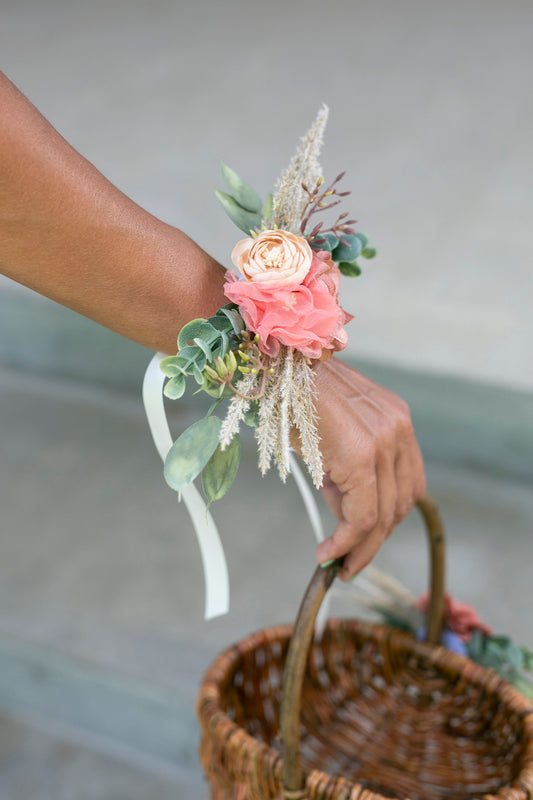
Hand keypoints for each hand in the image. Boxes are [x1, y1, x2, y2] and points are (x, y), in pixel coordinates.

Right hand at [311, 357, 425, 580]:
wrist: (274, 364)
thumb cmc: (291, 393)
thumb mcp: (327, 433)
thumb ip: (344, 469)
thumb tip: (344, 509)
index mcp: (395, 418)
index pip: (407, 482)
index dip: (388, 518)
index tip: (365, 542)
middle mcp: (398, 428)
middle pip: (401, 502)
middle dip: (376, 538)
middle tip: (349, 561)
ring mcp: (384, 441)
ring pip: (384, 515)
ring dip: (361, 546)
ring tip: (336, 561)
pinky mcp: (362, 457)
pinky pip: (363, 515)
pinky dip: (348, 542)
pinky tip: (328, 553)